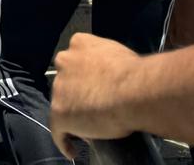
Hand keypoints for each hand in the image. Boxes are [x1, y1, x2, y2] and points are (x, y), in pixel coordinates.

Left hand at [50, 33, 144, 158]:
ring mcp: (59, 87)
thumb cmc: (134, 73)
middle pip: (65, 80)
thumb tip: (110, 77)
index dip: (81, 75)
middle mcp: (64, 61)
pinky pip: (58, 131)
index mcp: (79, 43)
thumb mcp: (117, 55)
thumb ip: (105, 63)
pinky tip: (72, 149)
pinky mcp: (59, 112)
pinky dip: (64, 141)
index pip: (75, 60)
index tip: (90, 86)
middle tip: (92, 106)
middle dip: (75, 93)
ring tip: (89, 128)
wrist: (134, 90)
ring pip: (62, 104)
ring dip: (72, 115)